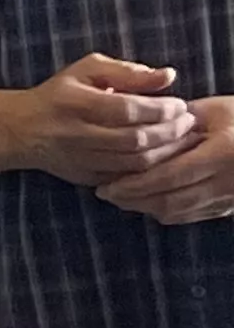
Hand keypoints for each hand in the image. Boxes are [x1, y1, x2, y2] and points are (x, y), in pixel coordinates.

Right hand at [9, 54, 196, 186]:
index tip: (179, 104)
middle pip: (134, 139)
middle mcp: (74, 134)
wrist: (20, 130)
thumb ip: (127, 71)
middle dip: (169, 131)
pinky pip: (126, 178)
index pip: (127, 109)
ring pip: (133, 163)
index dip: (160, 109)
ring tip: (181, 138)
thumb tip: (168, 76)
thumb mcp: (87, 71)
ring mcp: (79, 160)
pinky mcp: (85, 177)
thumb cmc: (59, 94)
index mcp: (74, 103)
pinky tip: (162, 156)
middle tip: (187, 122)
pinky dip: (149, 169)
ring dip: (165, 152)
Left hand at [98, 95, 233, 223]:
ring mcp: (230, 199)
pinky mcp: (230, 208)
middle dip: (133, 200)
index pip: (169, 177)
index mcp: (223, 154)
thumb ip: (179, 121)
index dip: (134, 184)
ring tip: (120, 197)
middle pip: (170, 200)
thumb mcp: (216, 111)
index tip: (106, 184)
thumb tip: (138, 128)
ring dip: (145, 208)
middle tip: (105, 193)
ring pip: (179, 212)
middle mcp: (228, 182)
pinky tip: (146, 201)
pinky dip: (165, 211)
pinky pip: (191, 216)